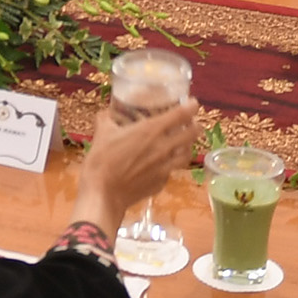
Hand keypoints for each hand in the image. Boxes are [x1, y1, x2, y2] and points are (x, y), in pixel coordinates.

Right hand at [80, 99, 206, 228]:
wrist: (104, 194)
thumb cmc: (102, 160)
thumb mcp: (101, 133)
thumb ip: (106, 119)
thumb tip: (106, 113)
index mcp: (150, 130)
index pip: (180, 115)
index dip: (191, 107)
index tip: (192, 103)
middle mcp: (163, 147)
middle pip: (192, 134)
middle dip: (195, 126)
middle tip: (191, 123)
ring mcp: (165, 167)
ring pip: (187, 154)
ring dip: (188, 146)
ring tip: (183, 143)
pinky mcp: (162, 183)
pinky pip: (172, 170)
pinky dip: (171, 165)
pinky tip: (164, 164)